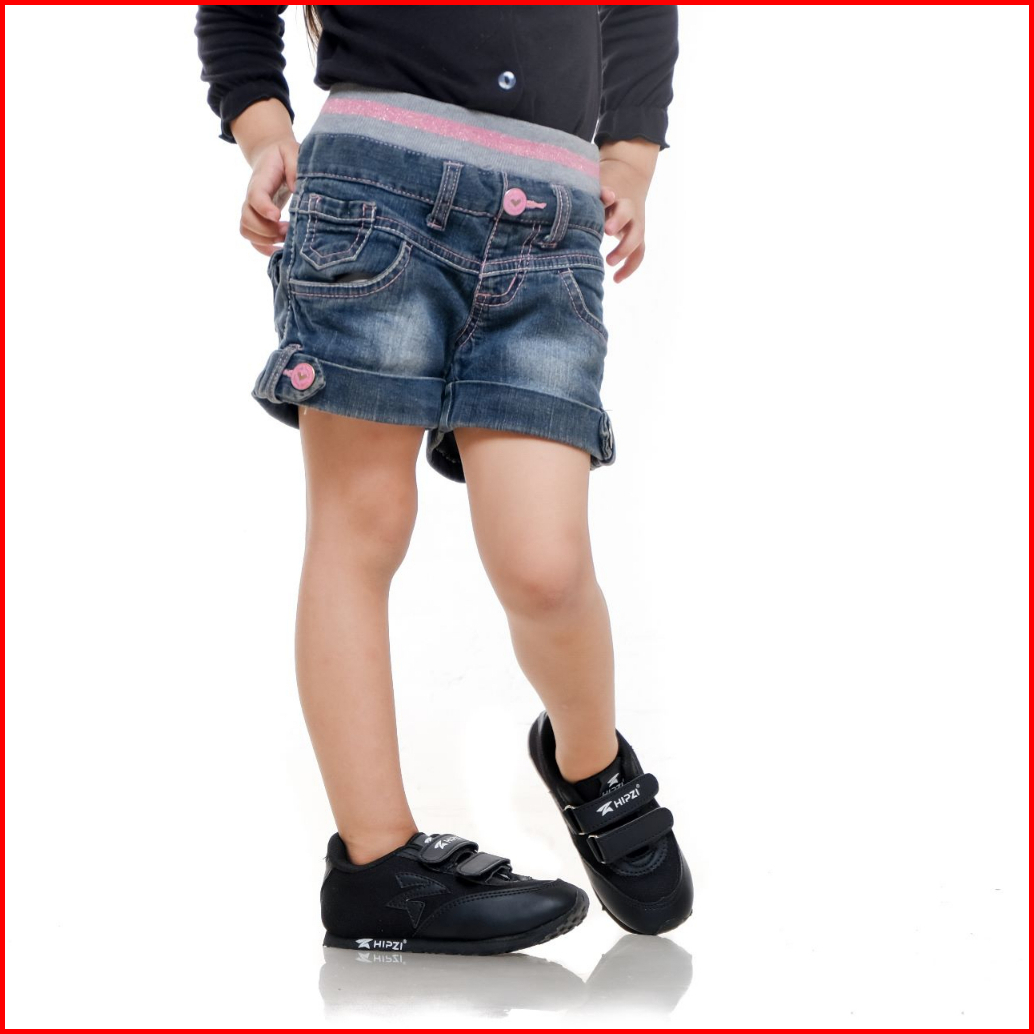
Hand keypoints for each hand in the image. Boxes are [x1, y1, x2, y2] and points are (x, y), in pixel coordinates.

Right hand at [241, 136, 297, 256]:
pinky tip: (279, 251)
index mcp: (260, 180)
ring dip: (265, 239)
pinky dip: (263, 248)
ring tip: (286, 236)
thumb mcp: (291, 152)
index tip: (278, 216)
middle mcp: (252, 196)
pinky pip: (252, 239)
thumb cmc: (284, 155)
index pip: (255, 196)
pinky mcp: (257, 219)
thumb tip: (297, 188)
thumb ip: (294, 166)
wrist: (271, 156)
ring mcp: (252, 209)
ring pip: (247, 230)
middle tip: (287, 229)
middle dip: (267, 229)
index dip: (264, 208)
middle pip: (247, 218)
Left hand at [598, 138, 659, 282]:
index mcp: (615, 196)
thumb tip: (569, 209)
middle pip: (627, 214)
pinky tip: (616, 280)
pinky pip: (638, 254)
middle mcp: (629, 209)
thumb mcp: (593, 189)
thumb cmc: (600, 190)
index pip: (612, 196)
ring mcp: (635, 223)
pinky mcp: (638, 236)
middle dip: (619, 222)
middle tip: (607, 231)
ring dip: (625, 250)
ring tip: (609, 262)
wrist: (628, 178)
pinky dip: (629, 267)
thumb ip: (586, 200)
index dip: (607, 196)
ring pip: (637, 237)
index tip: (606, 198)